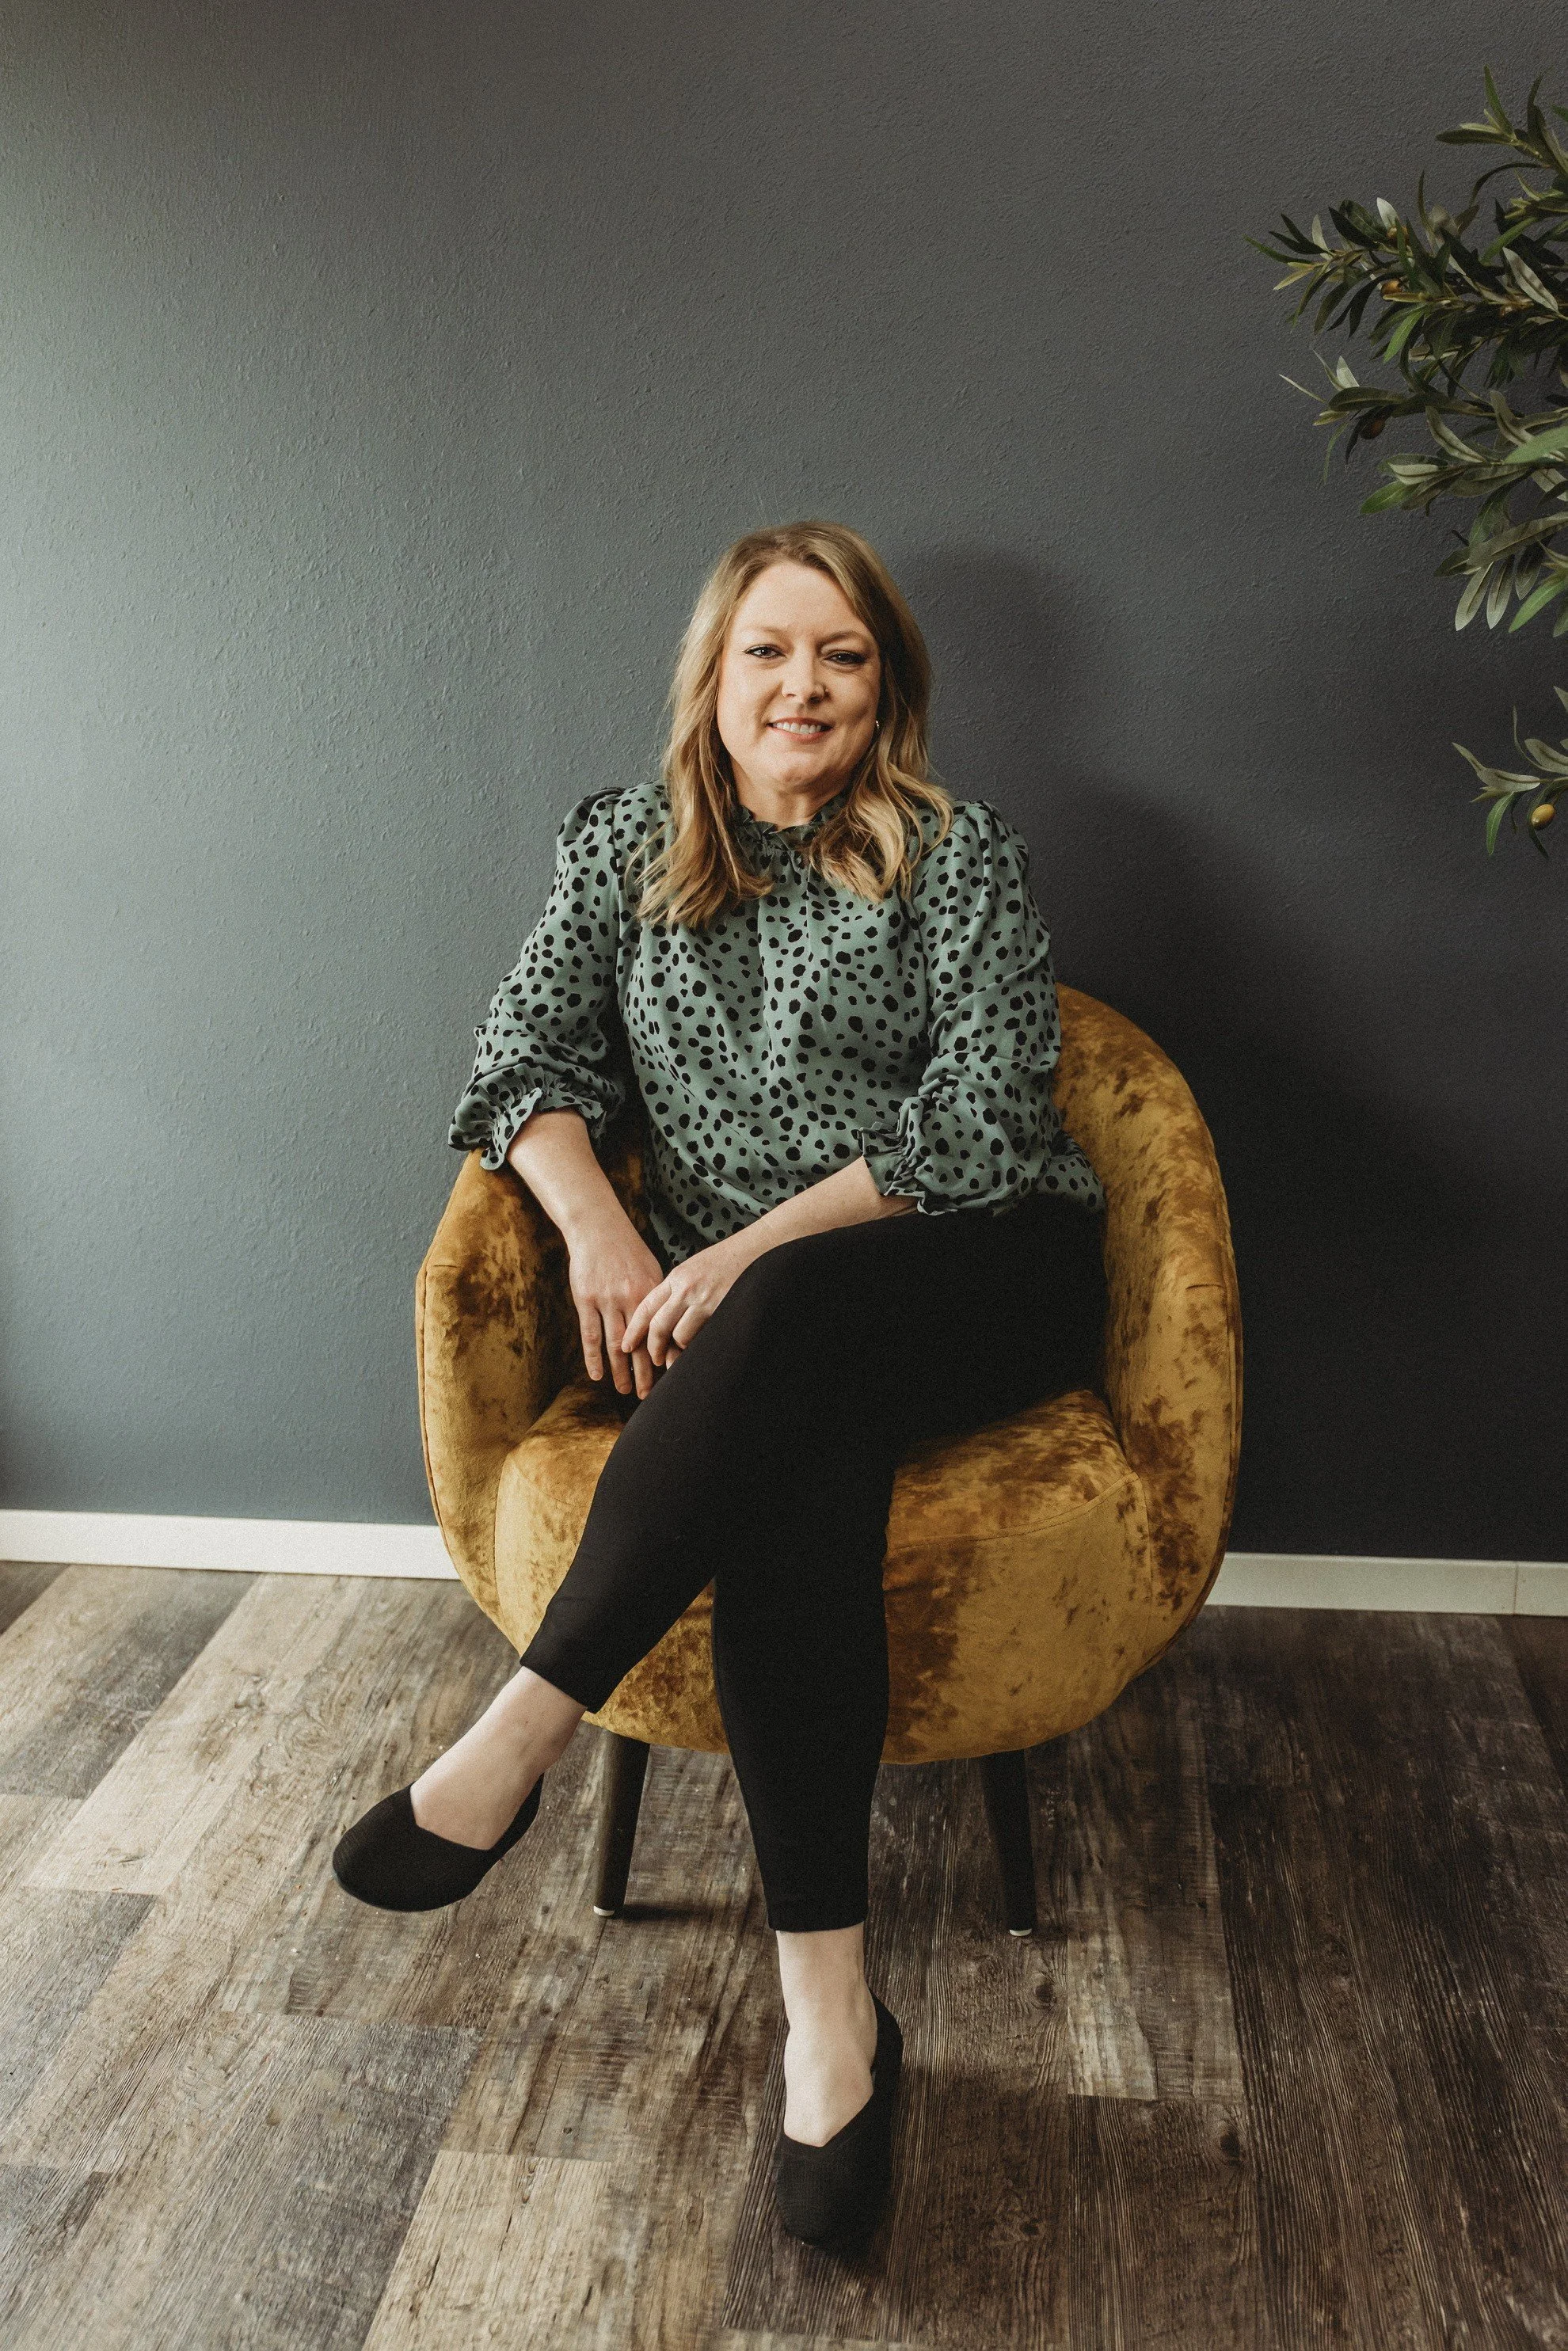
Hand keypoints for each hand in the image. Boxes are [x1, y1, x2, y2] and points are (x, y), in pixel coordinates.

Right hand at [565, 1212, 671, 1400]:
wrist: (597, 1228)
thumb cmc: (627, 1249)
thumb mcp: (651, 1269)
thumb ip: (658, 1298)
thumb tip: (673, 1323)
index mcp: (651, 1292)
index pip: (661, 1332)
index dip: (666, 1355)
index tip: (672, 1375)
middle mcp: (630, 1298)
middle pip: (641, 1344)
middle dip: (646, 1372)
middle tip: (649, 1394)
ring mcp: (606, 1300)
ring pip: (615, 1345)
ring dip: (620, 1371)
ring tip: (625, 1390)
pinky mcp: (585, 1300)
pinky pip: (590, 1335)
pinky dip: (593, 1358)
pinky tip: (597, 1375)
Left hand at [619, 1232, 759, 1375]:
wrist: (759, 1249)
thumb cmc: (729, 1261)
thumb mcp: (696, 1268)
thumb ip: (678, 1289)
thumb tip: (664, 1315)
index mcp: (677, 1276)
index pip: (646, 1307)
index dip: (634, 1329)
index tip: (626, 1345)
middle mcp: (685, 1288)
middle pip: (658, 1326)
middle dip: (653, 1348)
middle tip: (655, 1360)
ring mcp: (703, 1299)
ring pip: (679, 1335)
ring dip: (680, 1347)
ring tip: (684, 1351)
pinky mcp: (720, 1309)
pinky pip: (701, 1336)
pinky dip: (699, 1345)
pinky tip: (702, 1344)